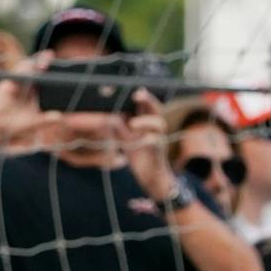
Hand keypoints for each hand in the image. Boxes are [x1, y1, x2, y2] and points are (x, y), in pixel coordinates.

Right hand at [0, 53, 60, 149]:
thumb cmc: (15, 125)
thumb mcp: (33, 124)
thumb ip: (45, 120)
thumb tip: (59, 117)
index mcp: (37, 91)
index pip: (47, 77)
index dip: (55, 70)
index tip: (66, 67)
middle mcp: (28, 84)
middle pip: (39, 67)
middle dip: (46, 61)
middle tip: (53, 58)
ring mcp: (19, 81)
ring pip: (29, 65)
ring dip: (37, 61)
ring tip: (45, 63)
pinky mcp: (9, 81)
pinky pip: (18, 71)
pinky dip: (25, 68)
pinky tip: (32, 68)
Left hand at [120, 90, 178, 204]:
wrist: (151, 179)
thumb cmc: (140, 157)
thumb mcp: (127, 141)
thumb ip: (121, 129)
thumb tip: (112, 117)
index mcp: (147, 124)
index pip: (146, 106)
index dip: (143, 97)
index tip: (135, 91)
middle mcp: (155, 130)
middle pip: (156, 110)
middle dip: (148, 101)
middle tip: (137, 95)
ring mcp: (159, 140)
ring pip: (159, 124)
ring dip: (145, 121)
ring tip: (132, 123)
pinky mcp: (159, 154)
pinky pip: (157, 144)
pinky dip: (149, 140)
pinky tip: (142, 139)